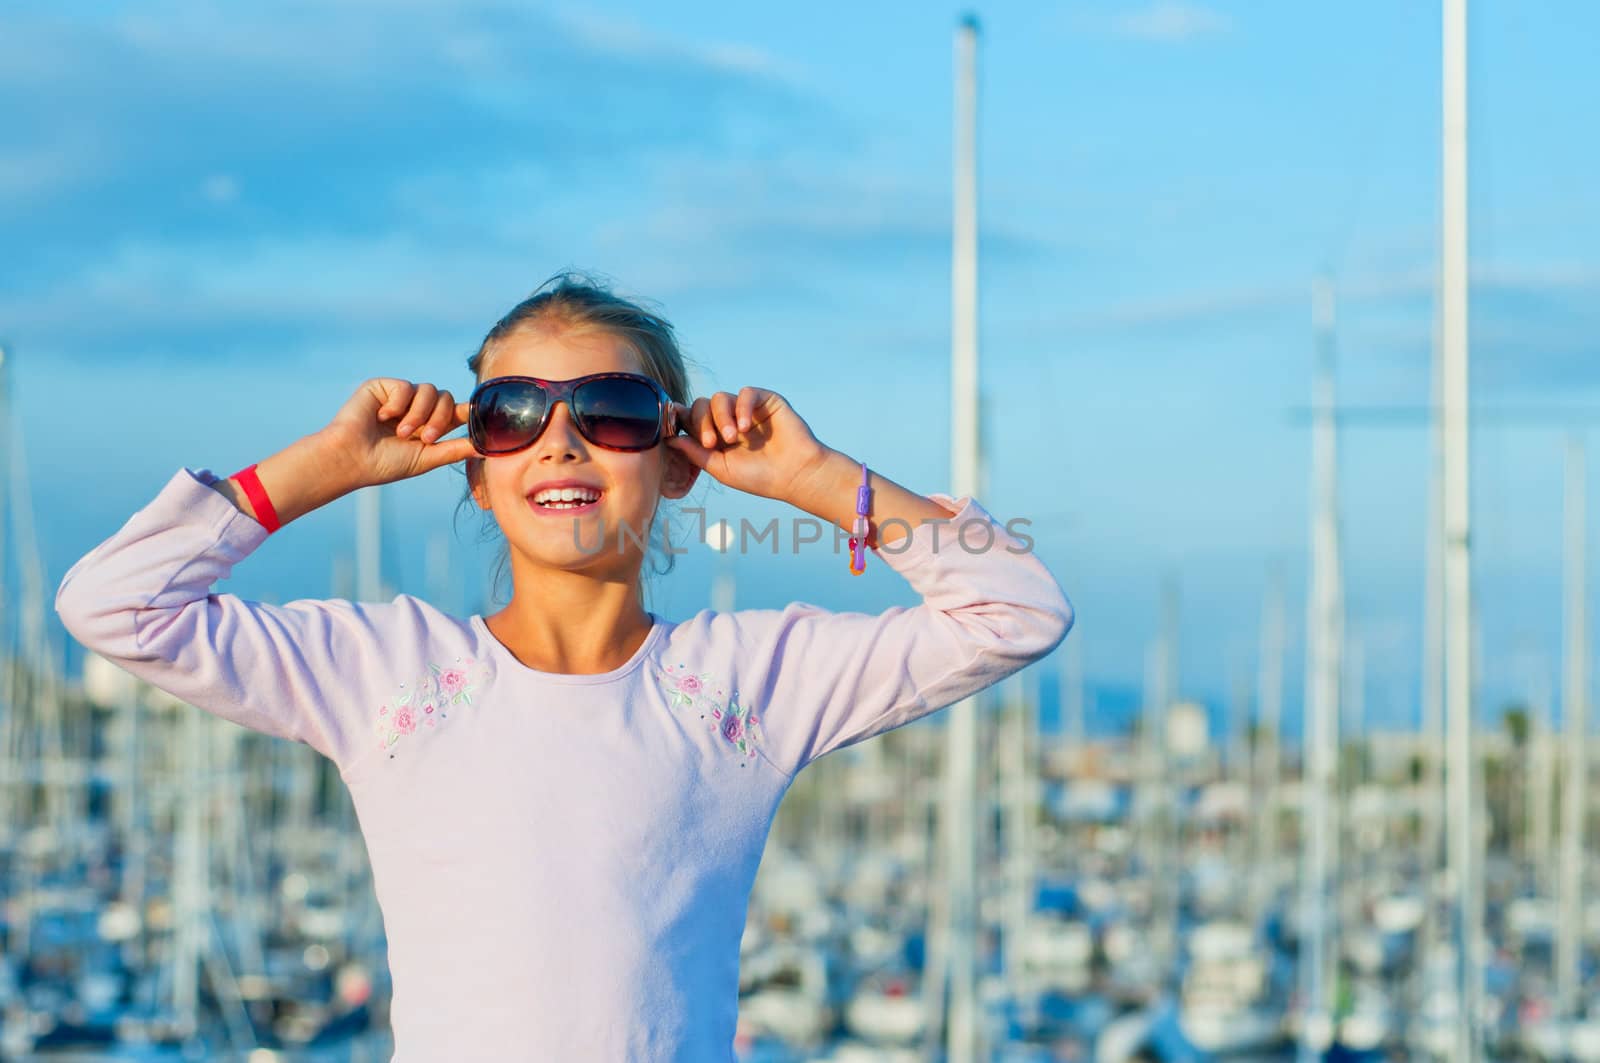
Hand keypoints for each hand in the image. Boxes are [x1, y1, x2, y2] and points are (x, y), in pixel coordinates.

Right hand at [321, 378, 477, 487]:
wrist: (352, 458)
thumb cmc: (386, 464)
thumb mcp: (427, 458)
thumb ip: (455, 450)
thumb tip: (487, 448)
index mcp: (429, 426)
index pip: (456, 412)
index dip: (469, 412)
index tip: (481, 414)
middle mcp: (417, 409)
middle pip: (447, 399)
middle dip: (439, 419)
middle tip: (426, 439)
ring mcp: (401, 397)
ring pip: (430, 391)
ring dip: (419, 414)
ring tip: (402, 433)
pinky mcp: (384, 386)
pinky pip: (406, 387)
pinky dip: (398, 405)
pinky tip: (383, 418)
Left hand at [666, 387, 828, 501]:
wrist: (795, 476)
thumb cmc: (760, 478)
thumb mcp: (721, 469)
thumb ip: (696, 453)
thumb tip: (670, 439)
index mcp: (715, 436)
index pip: (691, 418)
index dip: (681, 419)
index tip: (673, 427)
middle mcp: (729, 419)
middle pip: (701, 405)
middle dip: (702, 423)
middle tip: (712, 443)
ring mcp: (747, 409)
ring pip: (720, 398)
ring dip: (721, 417)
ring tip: (732, 438)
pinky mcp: (765, 401)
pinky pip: (746, 393)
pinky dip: (742, 408)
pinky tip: (745, 428)